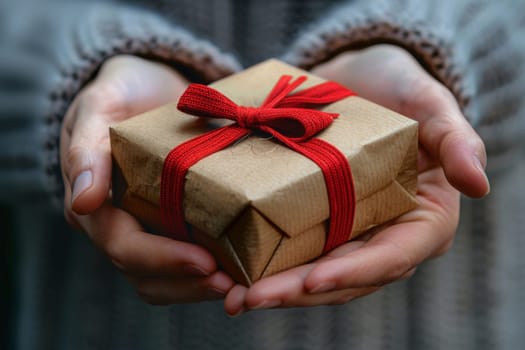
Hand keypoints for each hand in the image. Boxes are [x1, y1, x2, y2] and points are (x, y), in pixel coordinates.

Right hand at [61, 55, 234, 303]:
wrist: (147, 88)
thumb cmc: (122, 93)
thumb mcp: (101, 105)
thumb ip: (87, 147)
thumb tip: (83, 200)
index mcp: (94, 205)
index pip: (122, 246)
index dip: (163, 259)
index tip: (206, 262)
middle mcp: (117, 226)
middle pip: (145, 275)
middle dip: (188, 285)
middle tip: (233, 285)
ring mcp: (145, 229)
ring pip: (166, 280)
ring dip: (200, 289)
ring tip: (241, 285)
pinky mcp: (171, 225)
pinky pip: (185, 261)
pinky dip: (209, 273)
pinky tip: (241, 269)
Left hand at [223, 45, 489, 315]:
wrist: (357, 76)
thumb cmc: (399, 88)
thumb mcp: (430, 105)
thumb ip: (456, 140)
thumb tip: (478, 185)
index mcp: (421, 219)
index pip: (392, 257)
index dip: (355, 272)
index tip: (314, 280)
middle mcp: (383, 235)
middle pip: (344, 276)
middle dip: (298, 292)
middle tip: (248, 299)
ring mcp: (347, 232)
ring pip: (313, 273)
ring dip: (273, 289)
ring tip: (230, 295)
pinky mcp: (315, 222)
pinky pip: (292, 251)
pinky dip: (263, 264)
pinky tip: (228, 269)